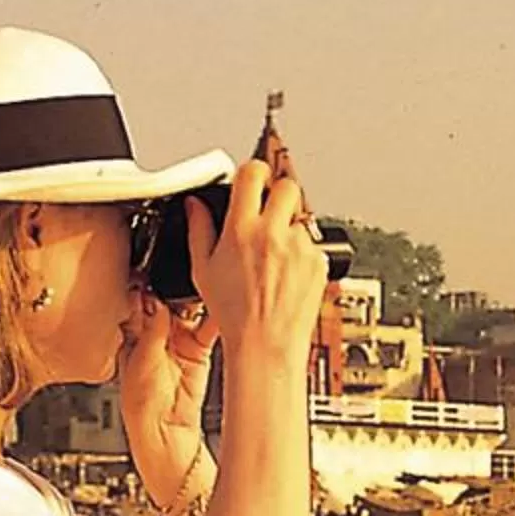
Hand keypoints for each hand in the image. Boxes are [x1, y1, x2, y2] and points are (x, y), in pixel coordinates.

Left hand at [118, 291, 217, 514]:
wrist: (166, 435)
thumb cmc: (142, 408)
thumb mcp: (141, 363)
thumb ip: (152, 331)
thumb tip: (156, 300)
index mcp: (131, 334)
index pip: (137, 299)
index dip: (145, 283)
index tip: (153, 271)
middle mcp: (154, 334)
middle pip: (165, 299)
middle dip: (172, 287)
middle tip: (182, 278)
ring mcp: (177, 340)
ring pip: (188, 309)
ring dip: (195, 299)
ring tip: (204, 288)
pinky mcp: (198, 349)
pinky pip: (209, 327)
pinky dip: (216, 316)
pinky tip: (221, 307)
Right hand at [192, 157, 326, 368]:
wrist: (266, 344)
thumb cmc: (235, 314)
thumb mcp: (203, 270)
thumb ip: (199, 229)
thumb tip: (195, 205)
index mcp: (241, 230)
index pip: (253, 174)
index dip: (253, 171)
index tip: (253, 178)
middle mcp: (273, 234)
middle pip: (287, 185)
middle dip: (278, 194)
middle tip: (270, 212)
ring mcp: (300, 247)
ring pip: (301, 218)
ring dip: (290, 229)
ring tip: (275, 257)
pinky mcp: (319, 261)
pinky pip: (313, 244)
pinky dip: (302, 253)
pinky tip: (287, 274)